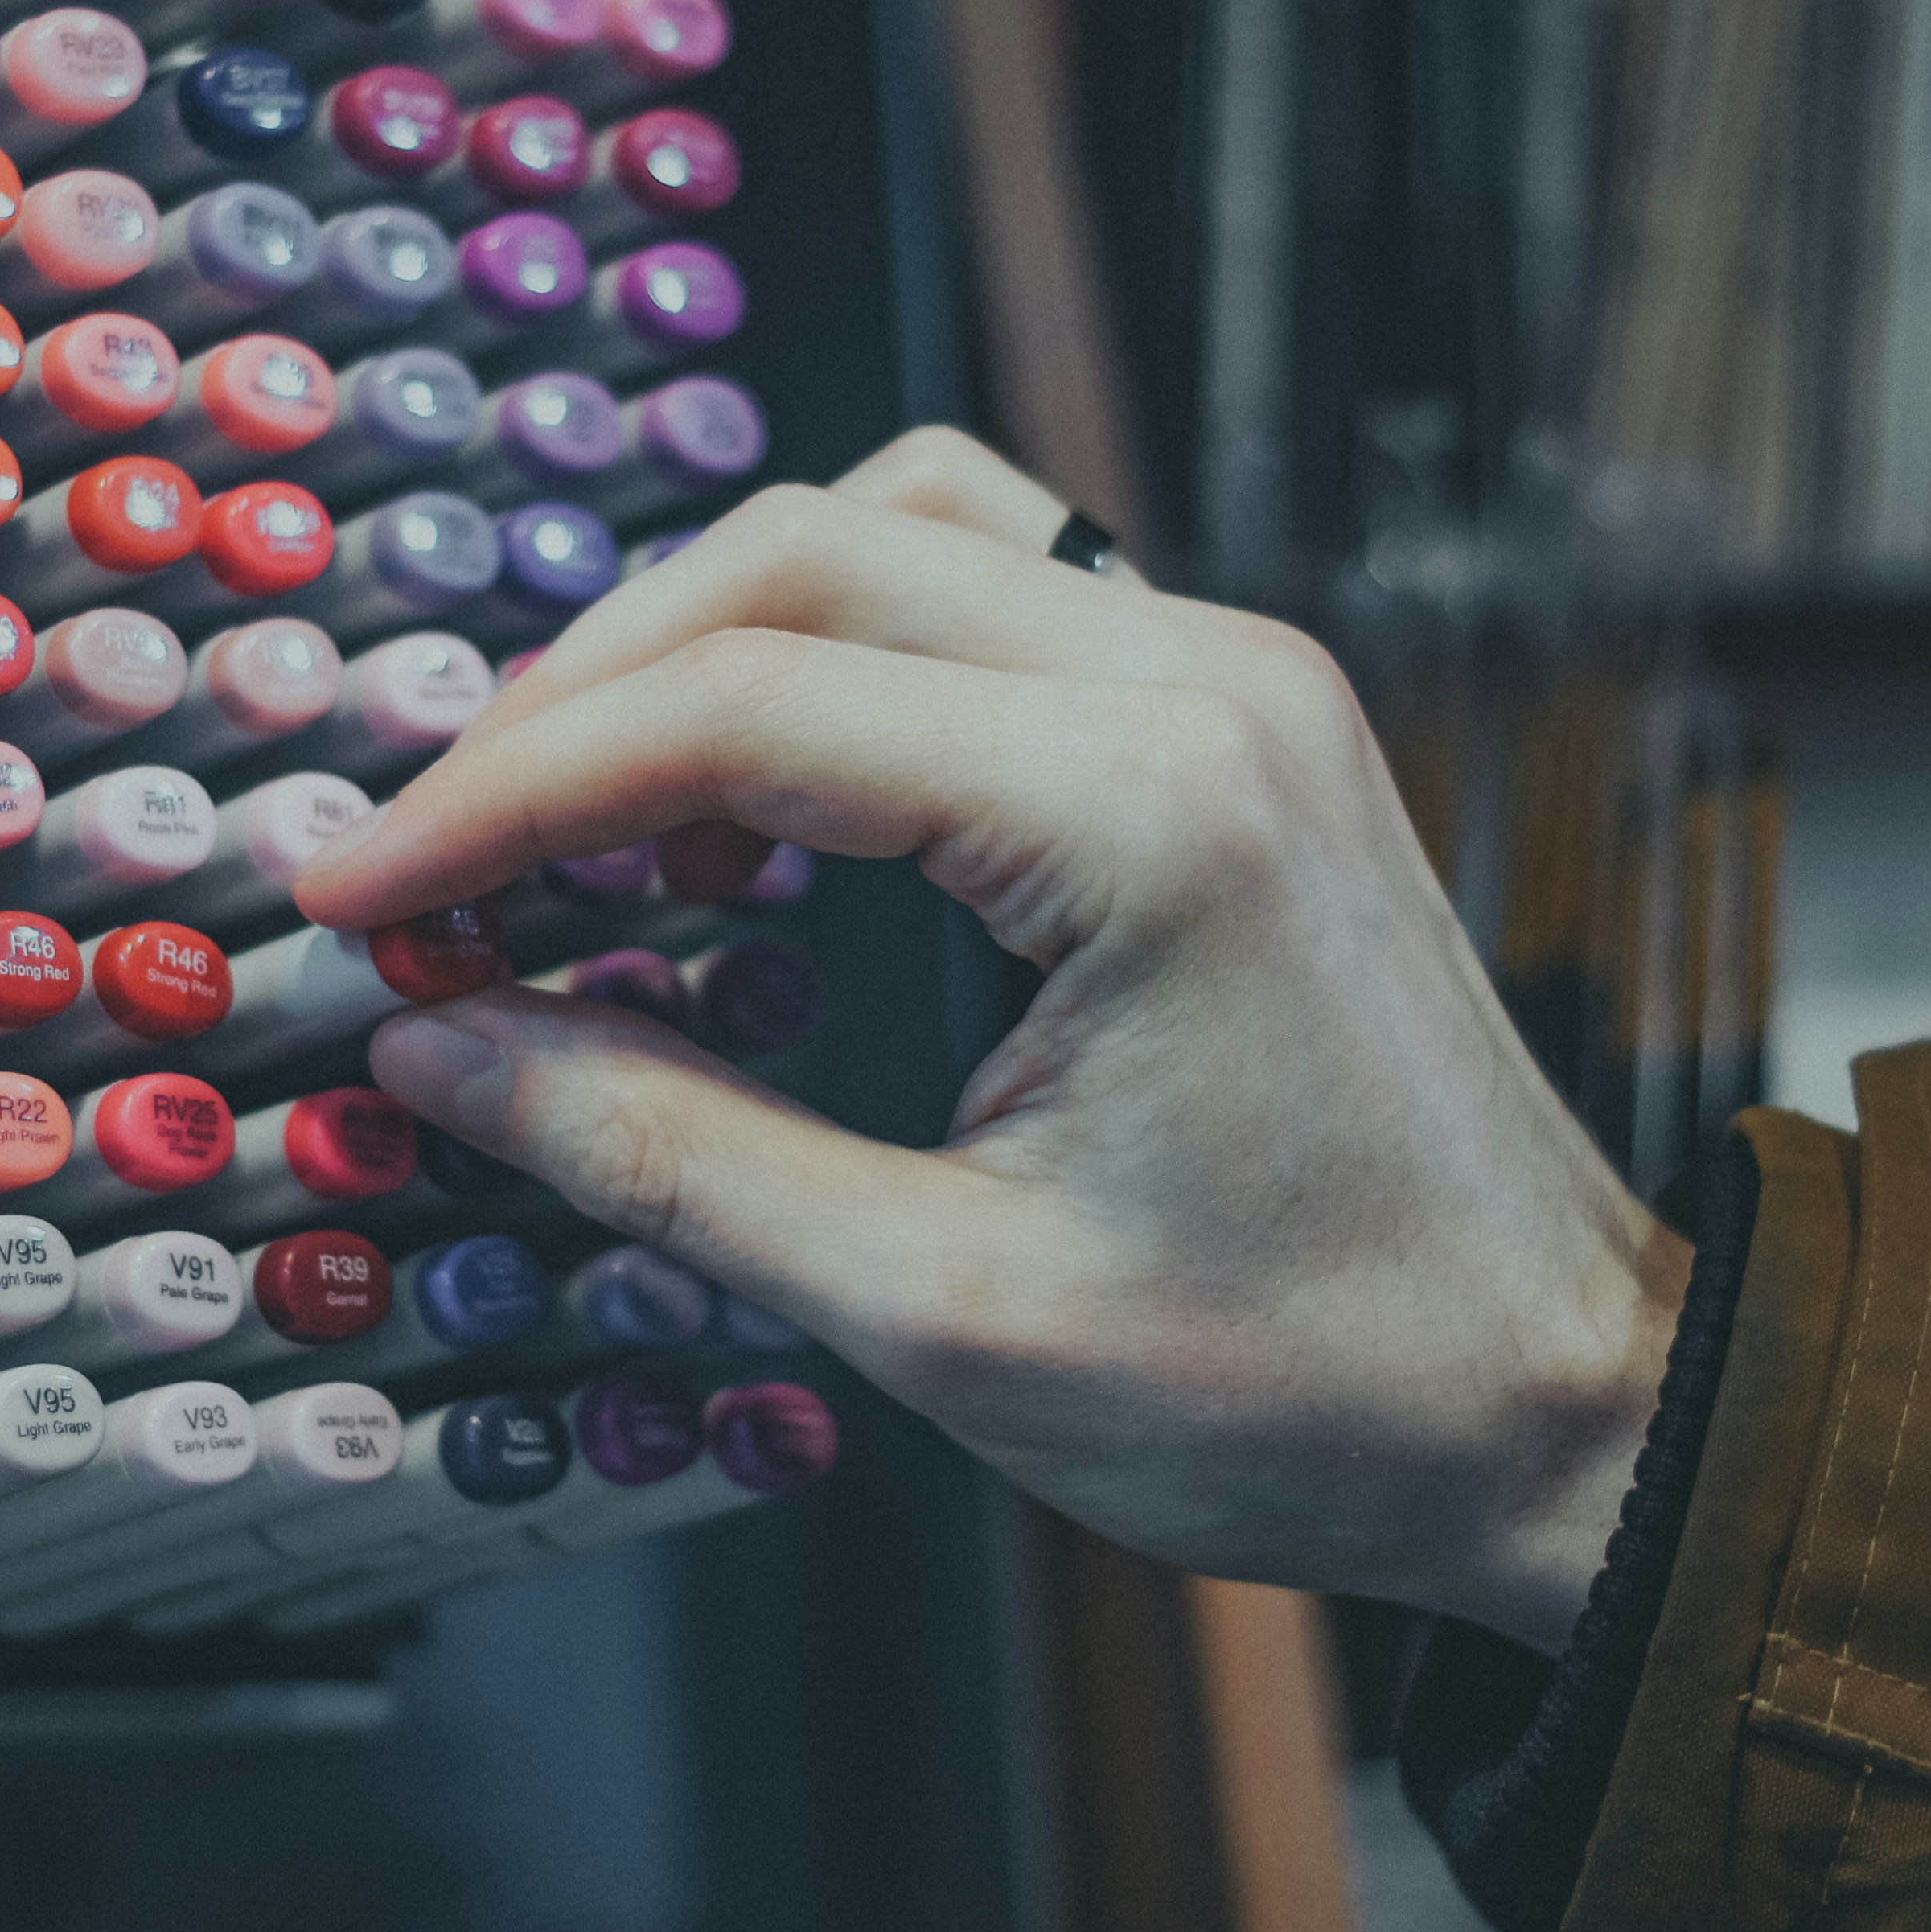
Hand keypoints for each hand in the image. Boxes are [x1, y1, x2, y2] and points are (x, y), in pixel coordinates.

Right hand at [293, 429, 1686, 1649]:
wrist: (1568, 1406)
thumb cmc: (1313, 1387)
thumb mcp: (941, 1311)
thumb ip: (663, 1151)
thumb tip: (442, 1048)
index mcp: (1147, 813)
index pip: (741, 707)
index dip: (506, 794)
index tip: (363, 892)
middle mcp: (1206, 687)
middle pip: (800, 554)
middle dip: (578, 696)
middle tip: (440, 861)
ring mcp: (1237, 681)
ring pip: (893, 526)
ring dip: (706, 639)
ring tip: (581, 820)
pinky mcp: (1239, 720)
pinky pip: (988, 592)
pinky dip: (832, 653)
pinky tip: (751, 800)